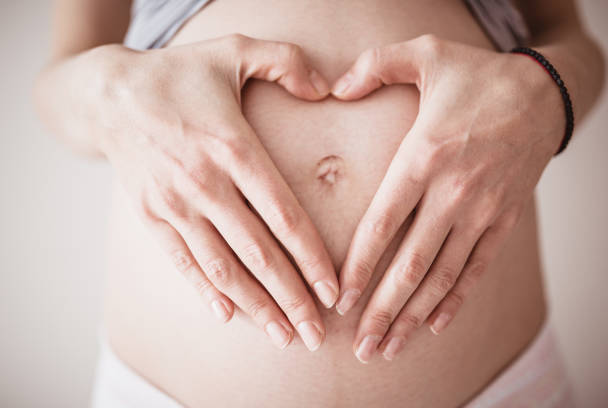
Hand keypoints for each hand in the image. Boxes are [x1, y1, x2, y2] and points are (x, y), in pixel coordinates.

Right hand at [92, 34, 337, 350]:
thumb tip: (328, 88)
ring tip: (283, 336)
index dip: (311, 257)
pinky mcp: (151, 215)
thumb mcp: (234, 50)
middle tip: (316, 334)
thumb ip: (286, 62)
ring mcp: (174, 203)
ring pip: (222, 266)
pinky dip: (205, 290)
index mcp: (232, 147)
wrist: (109, 94)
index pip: (283, 214)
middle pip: (257, 252)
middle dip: (290, 297)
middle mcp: (204, 182)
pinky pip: (182, 260)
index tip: (333, 291)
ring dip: (255, 305)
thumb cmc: (179, 74)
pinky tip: (228, 315)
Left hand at [331, 35, 563, 361]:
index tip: (340, 299)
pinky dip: (457, 299)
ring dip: (415, 315)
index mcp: (425, 156)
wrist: (544, 91)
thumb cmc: (477, 75)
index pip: (383, 223)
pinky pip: (479, 267)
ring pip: (445, 276)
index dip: (360, 265)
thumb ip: (374, 65)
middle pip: (412, 263)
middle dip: (384, 309)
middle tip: (362, 346)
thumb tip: (333, 87)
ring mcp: (482, 210)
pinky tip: (435, 324)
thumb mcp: (424, 54)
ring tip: (390, 347)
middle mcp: (453, 191)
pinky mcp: (503, 218)